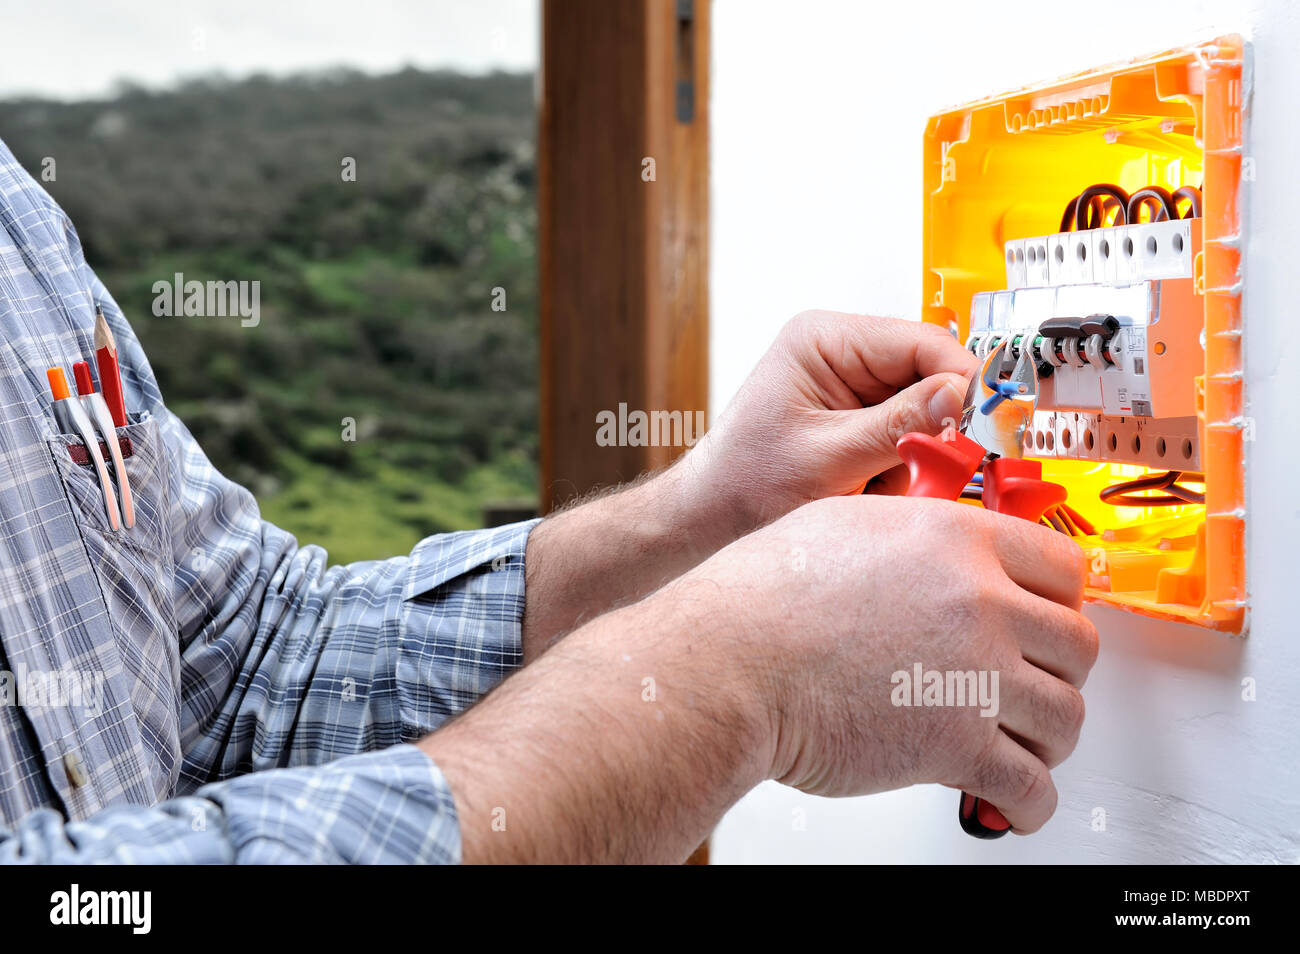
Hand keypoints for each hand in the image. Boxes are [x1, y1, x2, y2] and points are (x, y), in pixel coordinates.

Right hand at [671, 493, 1096, 832]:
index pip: (1063, 566)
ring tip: (1023, 745)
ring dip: (1049, 738)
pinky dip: (1032, 803)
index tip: (1050, 619)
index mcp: (956, 539)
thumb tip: (925, 552)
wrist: (727, 662)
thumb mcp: (842, 525)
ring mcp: (975, 675)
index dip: (1062, 599)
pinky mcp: (955, 745)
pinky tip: (1014, 803)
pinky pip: (1031, 785)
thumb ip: (906, 534)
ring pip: (1066, 716)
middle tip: (1035, 684)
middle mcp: (979, 602)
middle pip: (1077, 644)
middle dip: (1060, 672)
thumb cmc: (759, 598)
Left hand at [686, 310, 977, 534]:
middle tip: (925, 472)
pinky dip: (899, 475)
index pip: (923, 343)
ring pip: (927, 417)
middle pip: (932, 379)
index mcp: (825, 339)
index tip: (982, 428)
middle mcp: (843, 355)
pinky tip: (863, 492)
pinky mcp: (859, 424)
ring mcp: (852, 390)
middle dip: (932, 432)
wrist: (709, 522)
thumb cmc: (743, 484)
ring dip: (912, 461)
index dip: (961, 384)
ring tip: (867, 490)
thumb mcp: (826, 457)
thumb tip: (960, 398)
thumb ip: (896, 427)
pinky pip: (909, 443)